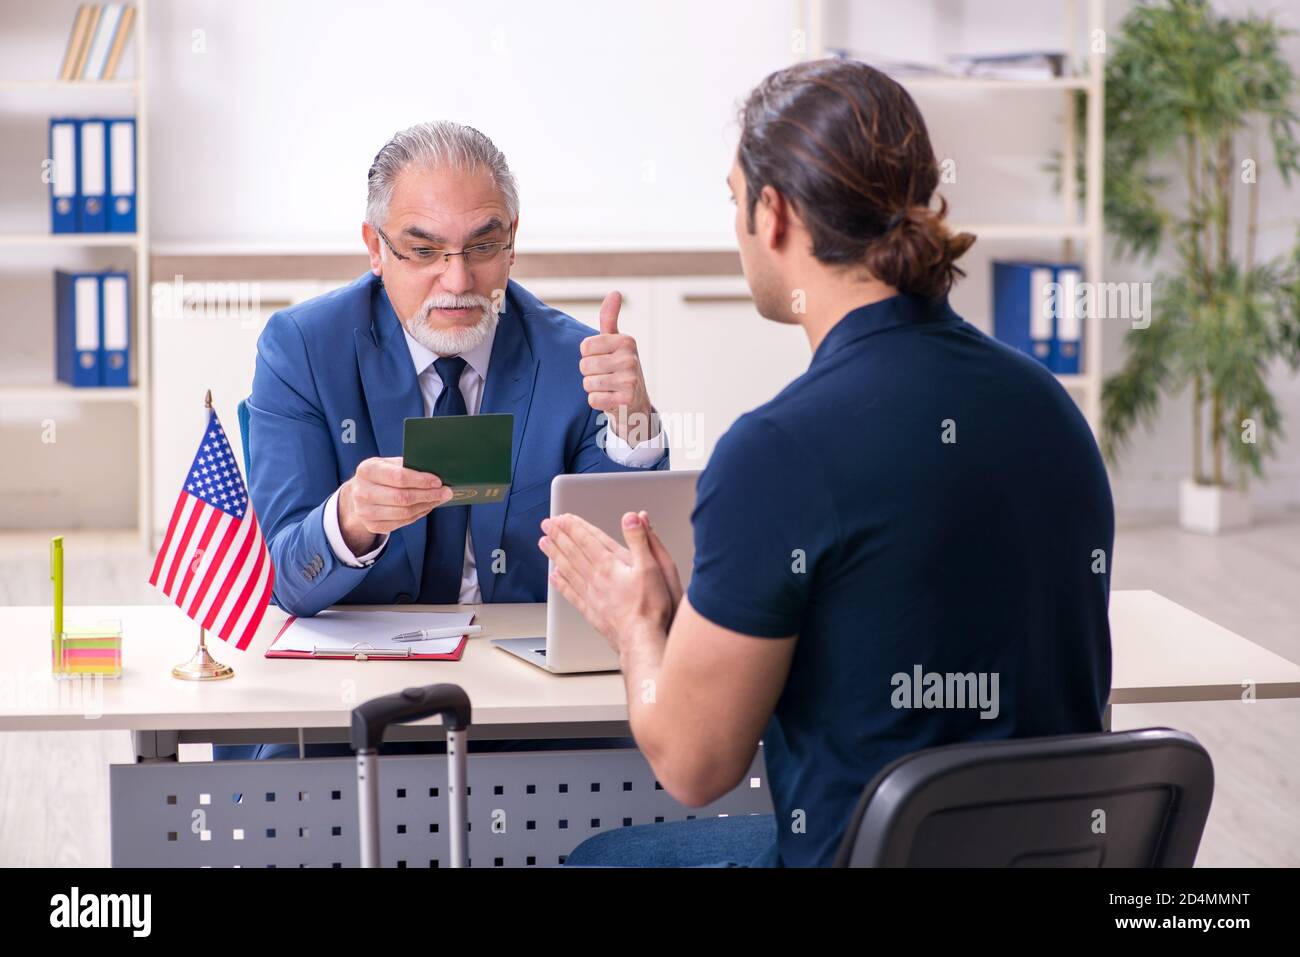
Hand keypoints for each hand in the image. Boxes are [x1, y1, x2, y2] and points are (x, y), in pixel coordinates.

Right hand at [338, 456, 453, 553]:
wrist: (358, 493)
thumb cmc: (379, 475)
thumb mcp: (387, 463)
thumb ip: (406, 466)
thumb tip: (434, 472)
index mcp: (366, 470)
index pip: (398, 477)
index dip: (421, 480)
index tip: (438, 481)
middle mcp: (362, 492)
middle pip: (402, 497)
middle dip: (428, 495)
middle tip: (446, 492)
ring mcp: (365, 512)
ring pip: (404, 513)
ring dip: (426, 506)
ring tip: (439, 499)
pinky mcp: (372, 526)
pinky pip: (402, 522)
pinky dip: (418, 514)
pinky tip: (427, 506)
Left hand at [538, 511, 680, 653]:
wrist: (642, 639)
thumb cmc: (650, 606)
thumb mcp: (653, 566)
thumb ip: (641, 540)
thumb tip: (632, 518)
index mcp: (610, 565)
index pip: (587, 539)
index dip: (574, 526)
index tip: (562, 517)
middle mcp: (596, 578)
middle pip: (573, 552)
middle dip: (559, 536)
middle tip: (547, 525)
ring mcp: (591, 595)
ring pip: (568, 569)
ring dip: (555, 554)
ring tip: (544, 543)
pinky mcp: (591, 611)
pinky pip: (571, 593)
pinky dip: (561, 583)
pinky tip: (554, 577)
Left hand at [580, 291, 656, 444]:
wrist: (636, 402)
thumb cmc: (621, 368)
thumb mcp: (616, 341)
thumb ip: (610, 318)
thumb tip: (615, 292)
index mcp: (626, 341)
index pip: (585, 347)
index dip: (589, 356)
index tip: (604, 359)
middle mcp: (630, 359)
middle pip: (584, 365)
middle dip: (590, 374)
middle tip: (606, 376)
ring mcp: (630, 380)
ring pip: (588, 383)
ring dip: (594, 388)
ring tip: (609, 387)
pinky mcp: (626, 400)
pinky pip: (593, 399)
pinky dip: (598, 402)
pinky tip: (611, 399)